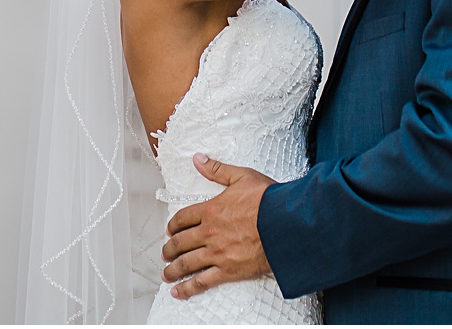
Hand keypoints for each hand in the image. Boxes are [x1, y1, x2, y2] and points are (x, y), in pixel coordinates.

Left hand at [161, 153, 275, 299]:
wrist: (286, 224)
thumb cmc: (268, 201)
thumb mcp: (242, 177)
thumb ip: (217, 170)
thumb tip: (199, 159)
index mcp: (210, 209)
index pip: (182, 218)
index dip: (173, 225)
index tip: (170, 230)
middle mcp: (209, 232)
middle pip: (180, 243)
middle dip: (169, 249)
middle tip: (165, 253)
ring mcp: (216, 253)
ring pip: (186, 264)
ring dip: (172, 269)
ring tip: (167, 273)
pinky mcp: (227, 271)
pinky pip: (201, 282)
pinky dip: (187, 288)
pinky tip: (178, 291)